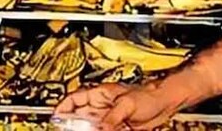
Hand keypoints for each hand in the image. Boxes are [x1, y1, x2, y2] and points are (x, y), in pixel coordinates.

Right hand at [55, 81, 183, 130]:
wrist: (165, 103)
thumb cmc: (150, 95)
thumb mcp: (127, 104)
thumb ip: (112, 117)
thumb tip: (101, 128)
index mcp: (101, 93)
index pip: (75, 98)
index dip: (63, 106)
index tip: (55, 116)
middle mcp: (103, 105)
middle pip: (80, 114)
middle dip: (72, 122)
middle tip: (66, 128)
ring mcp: (109, 117)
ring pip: (91, 126)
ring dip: (87, 128)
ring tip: (82, 130)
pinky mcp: (118, 126)